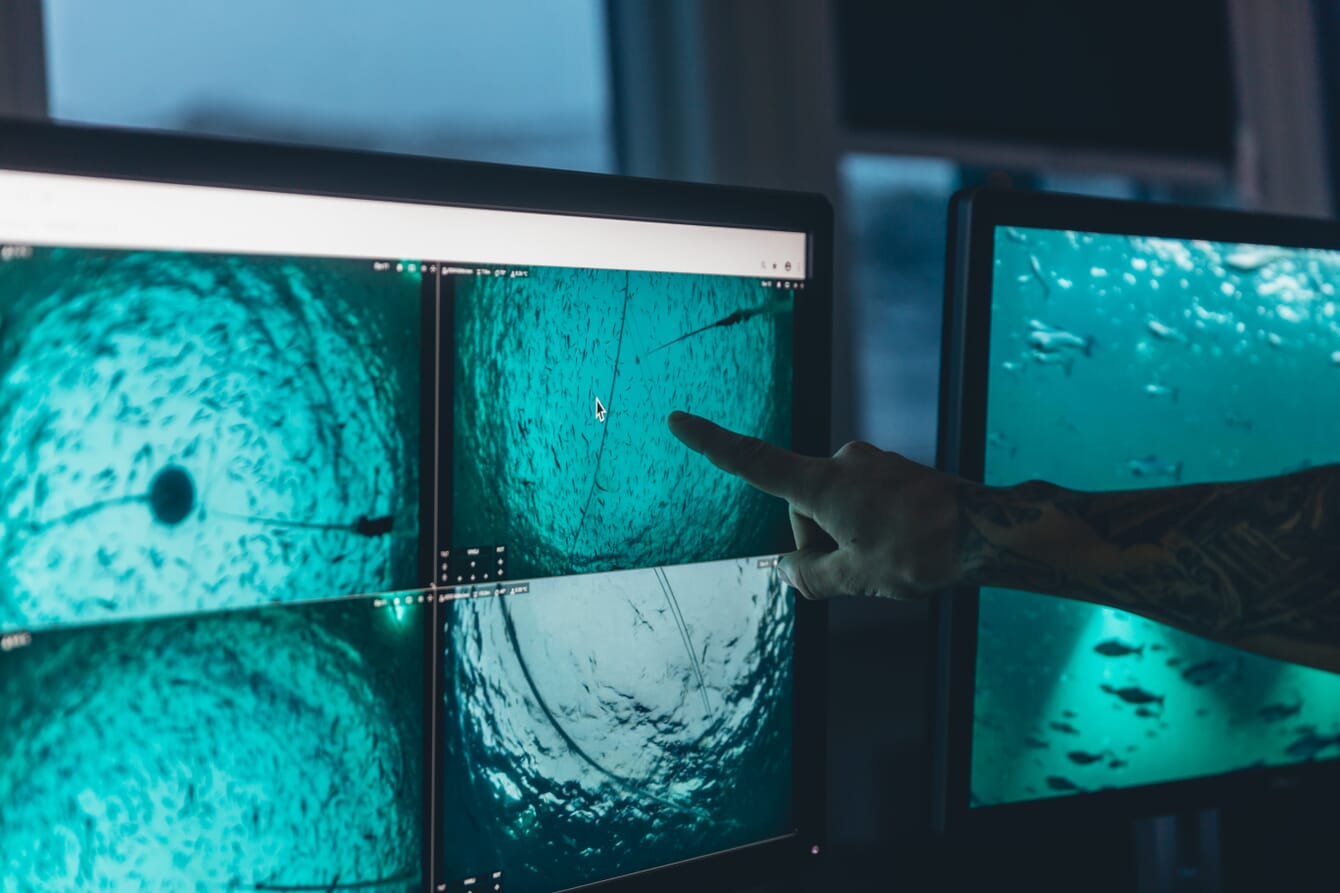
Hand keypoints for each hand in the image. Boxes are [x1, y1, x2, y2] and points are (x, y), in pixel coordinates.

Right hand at [667, 411, 964, 599]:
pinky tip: (902, 548)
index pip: (753, 462)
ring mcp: (870, 464)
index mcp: (822, 485)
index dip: (712, 444)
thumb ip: (810, 576)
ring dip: (848, 538)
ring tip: (890, 560)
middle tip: (861, 570)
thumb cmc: (917, 553)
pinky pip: (862, 504)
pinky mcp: (892, 471)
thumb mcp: (855, 577)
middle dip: (820, 543)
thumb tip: (789, 571)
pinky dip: (869, 529)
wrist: (987, 532)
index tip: (678, 420)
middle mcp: (842, 464)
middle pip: (803, 509)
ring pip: (834, 510)